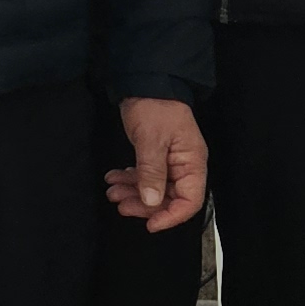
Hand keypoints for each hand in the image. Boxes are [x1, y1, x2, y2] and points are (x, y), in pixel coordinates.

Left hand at [107, 95, 208, 231]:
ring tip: (111, 191)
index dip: (171, 216)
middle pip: (169, 197)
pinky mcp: (155, 155)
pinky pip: (145, 175)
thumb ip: (152, 172)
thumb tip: (151, 201)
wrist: (146, 81)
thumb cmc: (155, 107)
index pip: (190, 201)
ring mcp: (170, 161)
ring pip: (154, 187)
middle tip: (120, 204)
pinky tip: (114, 178)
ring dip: (133, 192)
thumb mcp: (152, 139)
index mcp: (192, 164)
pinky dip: (130, 179)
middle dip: (144, 204)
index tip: (149, 224)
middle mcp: (184, 166)